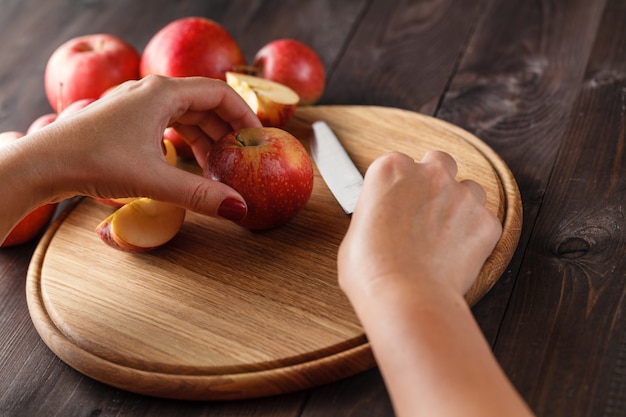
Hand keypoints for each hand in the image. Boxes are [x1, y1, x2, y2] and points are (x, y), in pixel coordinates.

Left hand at [23, 75, 260, 217]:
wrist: (41, 163)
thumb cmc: (95, 161)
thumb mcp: (154, 179)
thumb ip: (201, 194)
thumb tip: (240, 209)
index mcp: (163, 92)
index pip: (219, 93)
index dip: (244, 115)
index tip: (257, 140)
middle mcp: (150, 91)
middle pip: (203, 104)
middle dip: (225, 131)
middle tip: (240, 158)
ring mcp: (135, 104)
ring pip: (184, 115)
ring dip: (204, 138)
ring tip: (216, 167)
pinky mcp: (124, 119)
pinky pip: (166, 123)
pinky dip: (183, 140)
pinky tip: (185, 163)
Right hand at [338, 150, 501, 299]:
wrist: (405, 298)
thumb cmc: (371, 271)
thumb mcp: (355, 232)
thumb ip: (376, 213)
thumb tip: (384, 222)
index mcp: (391, 169)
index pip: (398, 164)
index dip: (397, 187)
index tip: (395, 206)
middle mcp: (429, 173)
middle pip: (439, 163)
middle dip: (434, 181)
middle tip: (423, 211)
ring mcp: (462, 196)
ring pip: (469, 189)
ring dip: (460, 206)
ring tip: (444, 236)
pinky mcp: (485, 222)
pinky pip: (484, 222)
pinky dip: (475, 236)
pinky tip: (456, 256)